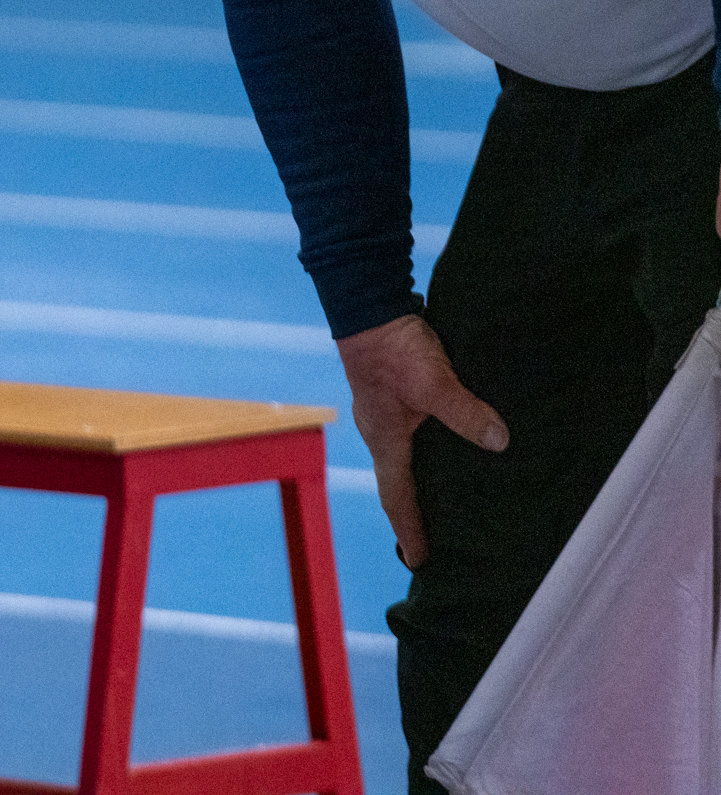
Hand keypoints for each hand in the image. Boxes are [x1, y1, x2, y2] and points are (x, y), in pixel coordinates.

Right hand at [335, 313, 507, 569]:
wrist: (367, 305)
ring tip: (446, 505)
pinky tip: (448, 453)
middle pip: (398, 483)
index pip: (397, 496)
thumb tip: (500, 442)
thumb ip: (464, 412)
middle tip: (434, 543)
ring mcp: (386, 414)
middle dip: (413, 514)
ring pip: (406, 461)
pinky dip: (427, 456)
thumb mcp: (432, 381)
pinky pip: (413, 439)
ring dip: (420, 484)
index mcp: (385, 439)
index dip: (410, 530)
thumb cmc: (392, 348)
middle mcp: (382, 432)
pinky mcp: (396, 396)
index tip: (418, 562)